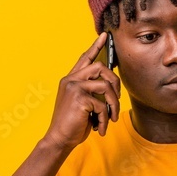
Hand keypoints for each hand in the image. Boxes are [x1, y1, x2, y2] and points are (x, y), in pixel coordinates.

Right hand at [42, 32, 121, 151]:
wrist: (59, 139)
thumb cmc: (72, 125)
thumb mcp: (83, 105)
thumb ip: (92, 93)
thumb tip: (111, 87)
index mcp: (70, 80)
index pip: (85, 58)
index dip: (95, 46)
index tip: (104, 35)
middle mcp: (70, 80)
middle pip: (100, 67)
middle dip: (114, 81)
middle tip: (117, 98)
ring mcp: (74, 87)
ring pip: (105, 85)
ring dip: (113, 103)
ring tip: (111, 117)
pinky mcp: (79, 98)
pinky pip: (102, 104)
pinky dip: (105, 118)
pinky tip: (100, 128)